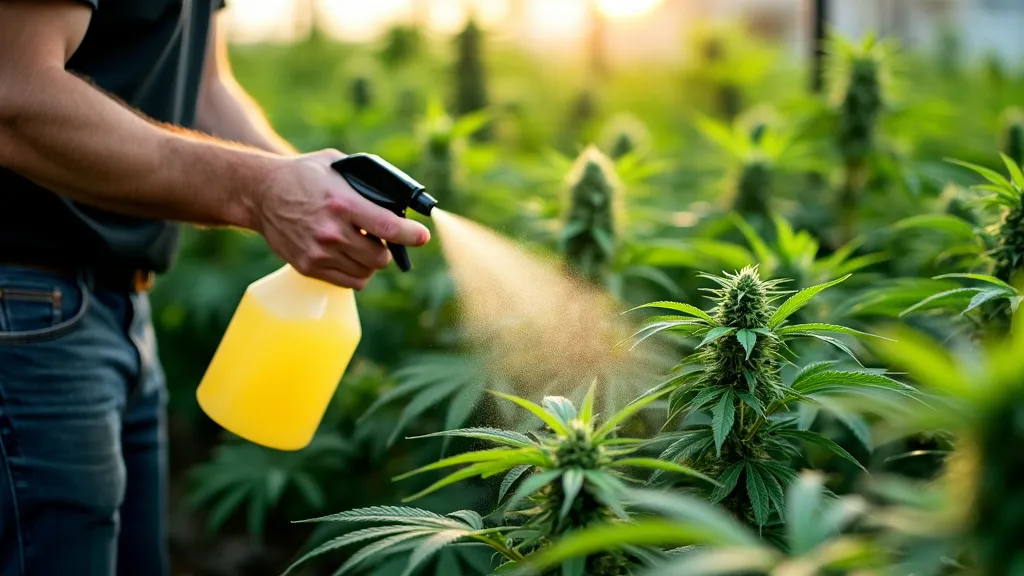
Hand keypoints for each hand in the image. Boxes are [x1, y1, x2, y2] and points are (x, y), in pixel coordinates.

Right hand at [250, 149, 430, 288]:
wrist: (261, 193)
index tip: (422, 237)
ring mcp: (319, 253)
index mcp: (341, 203)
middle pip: (380, 257)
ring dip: (371, 261)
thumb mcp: (336, 166)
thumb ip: (367, 182)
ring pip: (367, 272)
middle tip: (380, 237)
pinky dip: (358, 272)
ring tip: (362, 244)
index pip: (387, 226)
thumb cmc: (303, 176)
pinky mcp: (309, 267)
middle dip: (387, 248)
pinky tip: (351, 256)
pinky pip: (350, 282)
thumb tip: (400, 199)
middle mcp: (331, 232)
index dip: (410, 235)